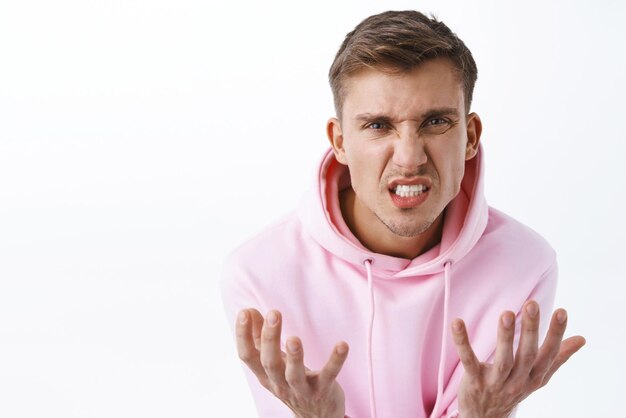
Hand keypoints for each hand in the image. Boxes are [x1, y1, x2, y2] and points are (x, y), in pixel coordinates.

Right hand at [236, 308, 348, 417]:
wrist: (316, 417)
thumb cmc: (291, 382)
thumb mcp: (274, 363)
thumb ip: (260, 338)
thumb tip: (248, 311)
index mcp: (265, 375)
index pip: (248, 356)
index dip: (242, 335)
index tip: (244, 312)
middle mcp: (279, 384)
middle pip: (270, 363)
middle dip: (270, 338)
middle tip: (274, 314)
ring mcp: (302, 389)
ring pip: (294, 375)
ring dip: (295, 356)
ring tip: (294, 338)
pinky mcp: (323, 390)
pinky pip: (329, 375)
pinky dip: (335, 360)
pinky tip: (342, 345)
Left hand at [451, 301, 585, 417]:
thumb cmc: (514, 389)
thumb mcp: (538, 377)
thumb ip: (558, 357)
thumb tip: (582, 339)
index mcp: (535, 376)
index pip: (549, 354)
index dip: (556, 334)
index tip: (562, 311)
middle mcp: (518, 380)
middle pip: (527, 355)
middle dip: (530, 329)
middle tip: (532, 304)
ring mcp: (496, 382)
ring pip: (503, 360)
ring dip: (505, 336)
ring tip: (506, 313)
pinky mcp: (474, 381)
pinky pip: (468, 360)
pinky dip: (462, 342)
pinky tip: (457, 322)